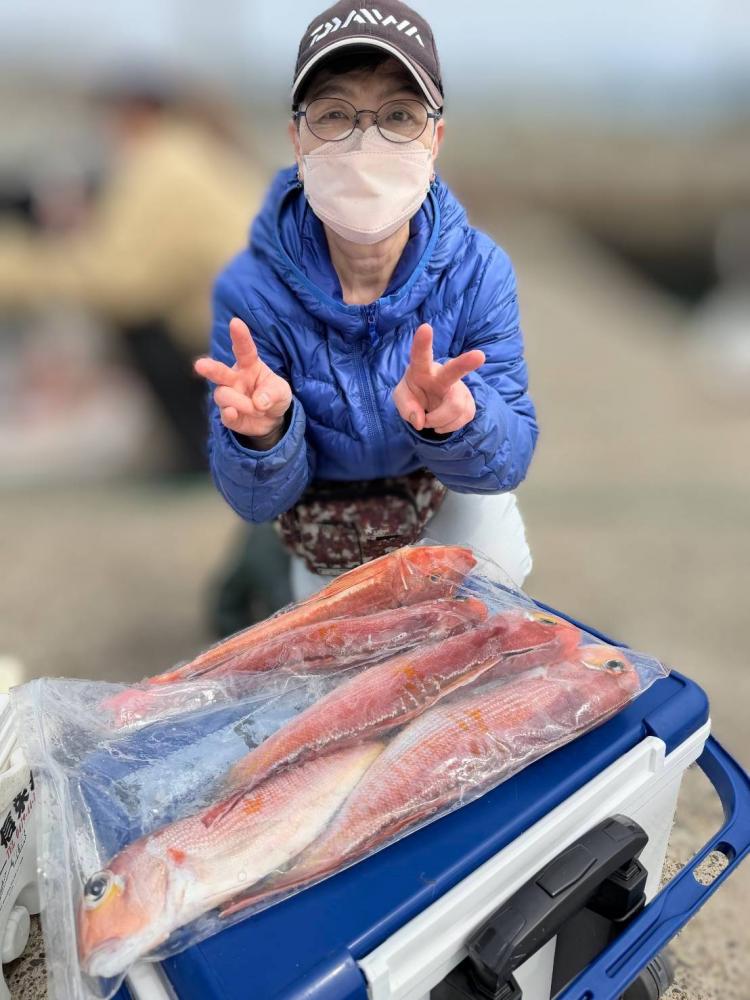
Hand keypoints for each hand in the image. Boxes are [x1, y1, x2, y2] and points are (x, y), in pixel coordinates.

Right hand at [194, 318, 291, 446]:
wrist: (271, 420)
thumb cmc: (273, 396)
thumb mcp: (281, 391)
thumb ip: (272, 393)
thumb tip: (259, 401)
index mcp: (249, 365)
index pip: (244, 349)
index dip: (240, 336)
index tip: (235, 322)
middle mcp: (234, 378)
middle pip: (219, 371)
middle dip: (210, 368)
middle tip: (200, 365)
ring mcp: (229, 396)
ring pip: (223, 395)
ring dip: (242, 403)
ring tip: (257, 409)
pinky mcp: (227, 414)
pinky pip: (224, 413)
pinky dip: (229, 414)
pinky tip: (234, 413)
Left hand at [393, 324, 484, 434]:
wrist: (429, 404)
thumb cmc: (413, 393)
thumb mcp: (402, 398)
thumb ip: (406, 408)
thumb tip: (420, 421)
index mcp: (421, 369)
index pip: (420, 355)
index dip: (422, 343)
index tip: (425, 327)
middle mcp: (442, 374)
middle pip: (454, 370)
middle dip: (466, 363)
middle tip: (479, 356)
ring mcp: (459, 387)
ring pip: (454, 407)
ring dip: (438, 421)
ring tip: (430, 419)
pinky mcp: (469, 402)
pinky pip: (461, 419)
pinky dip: (447, 426)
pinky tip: (442, 419)